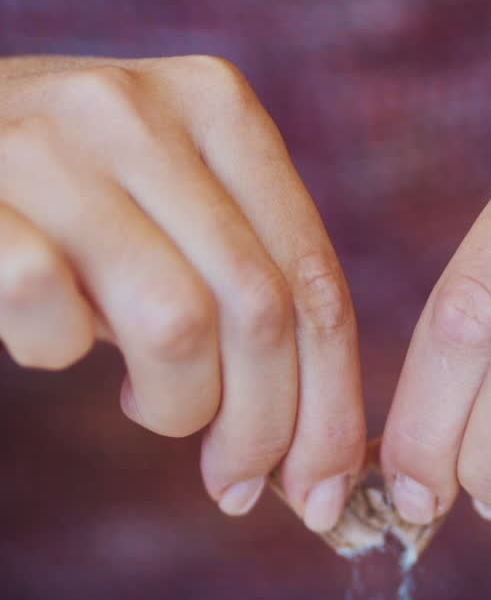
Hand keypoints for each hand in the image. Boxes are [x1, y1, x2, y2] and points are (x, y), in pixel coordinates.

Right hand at [0, 55, 364, 529]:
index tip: (321, 491)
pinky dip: (59, 354)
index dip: (329, 406)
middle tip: (235, 483)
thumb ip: (245, 290)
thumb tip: (316, 450)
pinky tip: (52, 347)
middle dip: (264, 429)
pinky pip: (52, 315)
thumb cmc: (62, 201)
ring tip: (149, 405)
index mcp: (217, 108)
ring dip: (178, 408)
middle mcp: (142, 113)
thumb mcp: (169, 212)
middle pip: (261, 312)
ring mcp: (52, 150)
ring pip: (178, 325)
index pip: (314, 281)